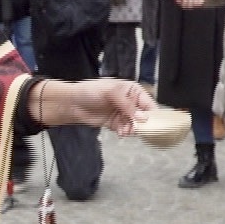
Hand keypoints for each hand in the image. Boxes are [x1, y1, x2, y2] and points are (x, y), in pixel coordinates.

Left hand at [36, 79, 154, 135]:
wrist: (73, 104)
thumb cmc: (91, 91)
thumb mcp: (110, 93)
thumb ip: (127, 105)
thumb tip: (142, 117)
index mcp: (133, 90)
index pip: (148, 103)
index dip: (151, 113)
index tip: (150, 123)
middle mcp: (131, 102)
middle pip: (144, 116)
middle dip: (141, 124)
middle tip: (135, 128)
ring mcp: (124, 114)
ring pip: (136, 125)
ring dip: (132, 129)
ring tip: (124, 131)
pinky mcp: (117, 124)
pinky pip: (126, 130)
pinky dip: (125, 132)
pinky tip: (120, 133)